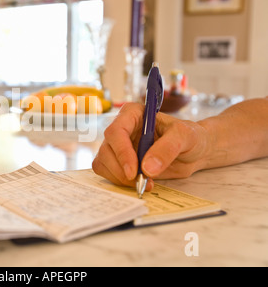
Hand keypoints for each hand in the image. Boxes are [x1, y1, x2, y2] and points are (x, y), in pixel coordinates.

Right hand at [92, 103, 208, 190]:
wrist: (193, 152)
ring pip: (103, 163)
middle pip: (106, 150)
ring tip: (145, 182)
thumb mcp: (185, 137)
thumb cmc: (190, 137)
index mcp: (133, 114)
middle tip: (141, 181)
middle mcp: (121, 129)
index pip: (116, 131)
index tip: (134, 171)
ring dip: (120, 178)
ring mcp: (118, 146)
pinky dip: (120, 182)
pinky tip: (140, 182)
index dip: (121, 152)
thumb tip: (146, 168)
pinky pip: (107, 173)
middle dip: (121, 170)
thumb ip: (167, 148)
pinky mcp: (118, 162)